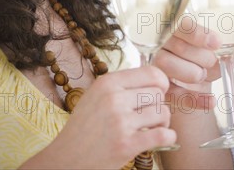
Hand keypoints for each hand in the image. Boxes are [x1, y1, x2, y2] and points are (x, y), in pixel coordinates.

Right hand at [23, 66, 175, 168]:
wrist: (65, 159)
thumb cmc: (85, 127)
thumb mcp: (96, 96)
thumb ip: (123, 85)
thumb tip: (157, 77)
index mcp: (107, 83)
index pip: (152, 73)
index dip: (161, 83)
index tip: (159, 93)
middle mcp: (113, 98)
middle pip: (158, 94)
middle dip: (160, 105)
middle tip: (151, 117)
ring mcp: (120, 122)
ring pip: (163, 113)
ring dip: (163, 123)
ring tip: (152, 128)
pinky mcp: (126, 145)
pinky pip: (163, 135)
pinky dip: (168, 137)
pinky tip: (160, 139)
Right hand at [154, 10, 233, 111]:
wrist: (203, 80)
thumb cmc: (213, 54)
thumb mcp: (233, 43)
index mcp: (181, 26)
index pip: (180, 23)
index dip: (198, 33)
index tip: (216, 43)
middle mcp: (164, 42)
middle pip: (175, 45)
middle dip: (200, 56)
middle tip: (211, 61)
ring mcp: (159, 65)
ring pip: (167, 66)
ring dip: (192, 72)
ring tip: (203, 74)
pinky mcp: (161, 88)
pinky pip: (173, 94)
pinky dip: (194, 100)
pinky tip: (210, 102)